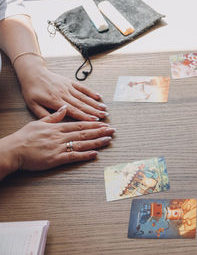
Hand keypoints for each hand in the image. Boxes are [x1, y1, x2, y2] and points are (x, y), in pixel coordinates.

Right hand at [0, 105, 114, 177]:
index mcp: (57, 127)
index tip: (104, 123)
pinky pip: (73, 156)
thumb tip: (64, 108)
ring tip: (108, 139)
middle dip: (100, 131)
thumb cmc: (24, 137)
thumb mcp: (38, 122)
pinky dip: (84, 155)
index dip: (93, 124)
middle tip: (112, 130)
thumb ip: (53, 117)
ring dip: (96, 141)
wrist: (13, 150)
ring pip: (81, 144)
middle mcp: (60, 136)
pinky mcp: (55, 159)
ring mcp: (58, 147)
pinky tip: (95, 154)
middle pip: (84, 133)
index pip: (78, 124)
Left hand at [16, 58, 108, 120]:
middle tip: (104, 117)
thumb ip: (44, 114)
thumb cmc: (32, 90)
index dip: (85, 116)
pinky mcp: (69, 82)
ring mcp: (68, 87)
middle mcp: (64, 94)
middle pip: (82, 105)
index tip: (94, 121)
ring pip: (84, 97)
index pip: (73, 111)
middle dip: (94, 111)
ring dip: (95, 103)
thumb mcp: (32, 105)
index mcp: (55, 101)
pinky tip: (98, 96)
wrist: (32, 73)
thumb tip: (58, 120)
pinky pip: (82, 88)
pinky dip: (91, 92)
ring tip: (104, 109)